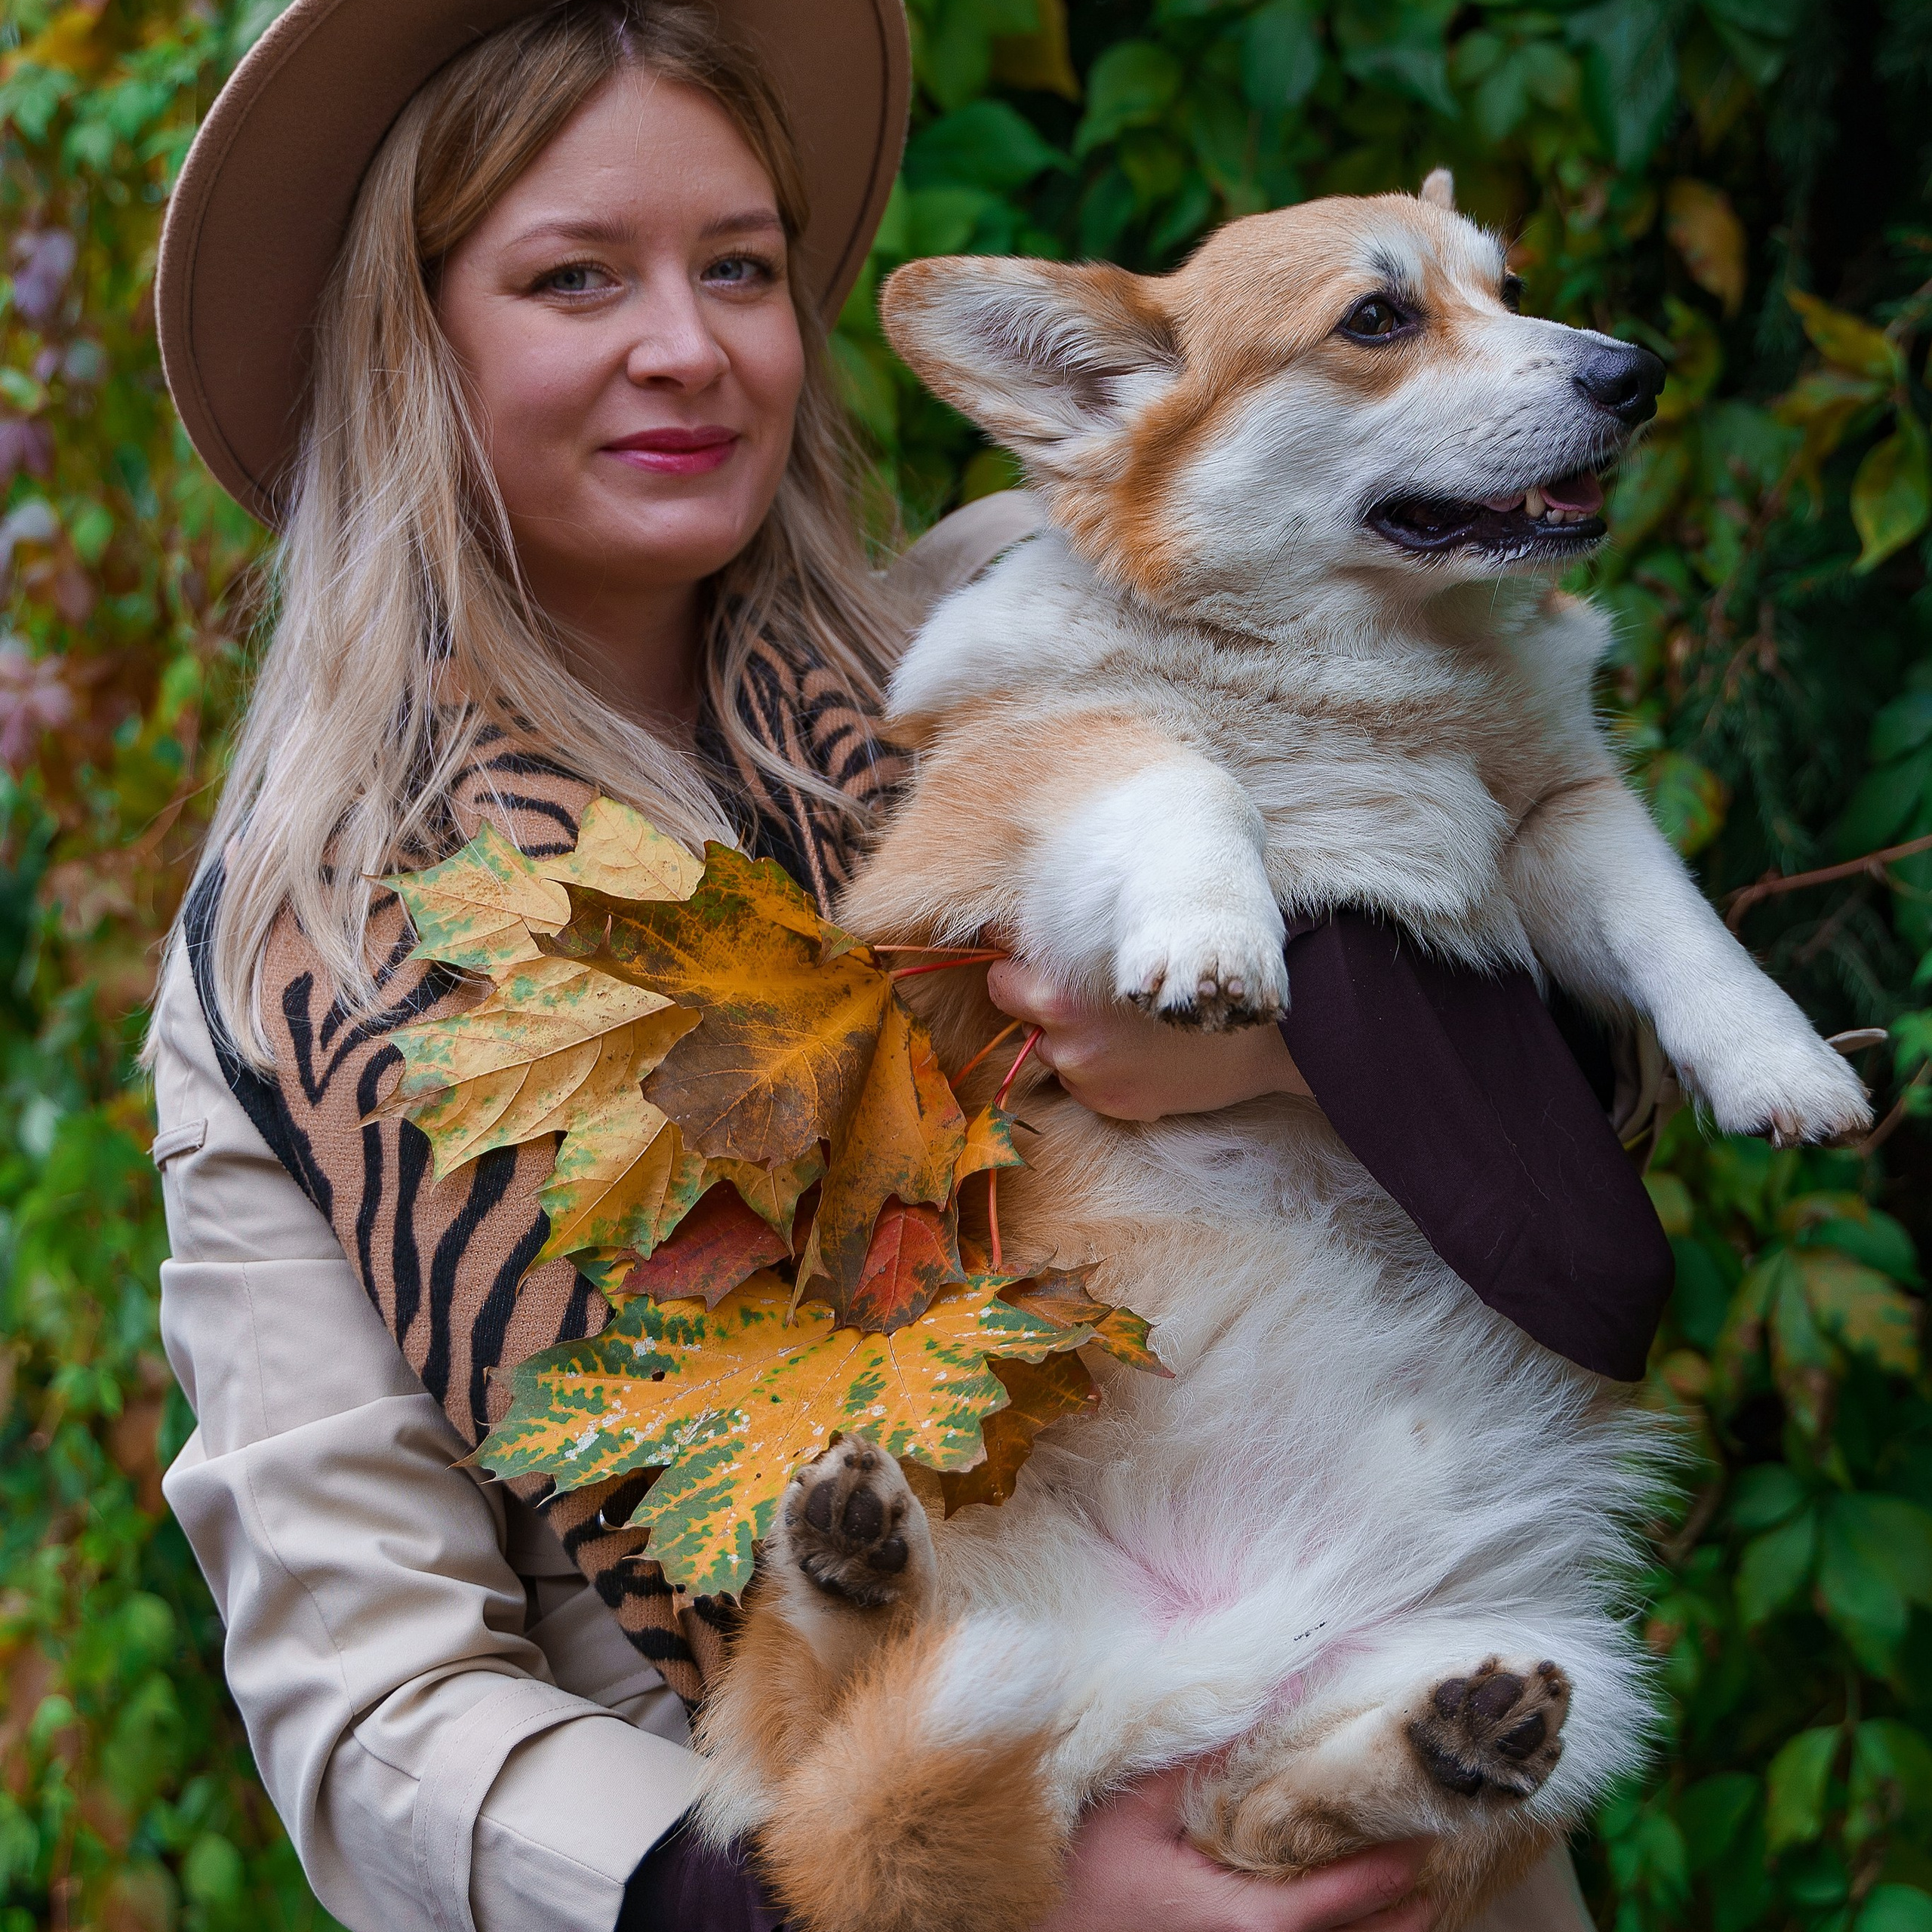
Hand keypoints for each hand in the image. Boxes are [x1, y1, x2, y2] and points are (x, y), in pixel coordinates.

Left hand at [986, 959, 1310, 1122]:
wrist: (1260, 1036)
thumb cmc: (1196, 974)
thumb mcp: (1130, 948)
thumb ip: (1072, 950)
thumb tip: (1019, 937)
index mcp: (1062, 1000)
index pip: (1000, 978)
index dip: (1008, 961)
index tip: (1011, 953)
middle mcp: (1067, 1045)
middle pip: (1025, 1016)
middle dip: (1045, 1002)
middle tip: (1090, 988)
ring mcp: (1089, 1082)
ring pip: (1055, 1051)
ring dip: (1074, 1038)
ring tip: (1126, 1021)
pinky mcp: (1113, 1107)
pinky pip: (1085, 1083)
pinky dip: (1101, 1069)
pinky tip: (1139, 1052)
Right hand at [1034, 1769, 1435, 1931]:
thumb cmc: (1073, 1880)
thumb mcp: (1129, 1815)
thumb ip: (1191, 1765)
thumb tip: (1247, 1705)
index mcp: (1243, 1924)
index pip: (1339, 1901)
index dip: (1388, 1870)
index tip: (1424, 1838)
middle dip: (1400, 1912)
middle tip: (1435, 1868)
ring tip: (1410, 1900)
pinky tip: (1338, 1920)